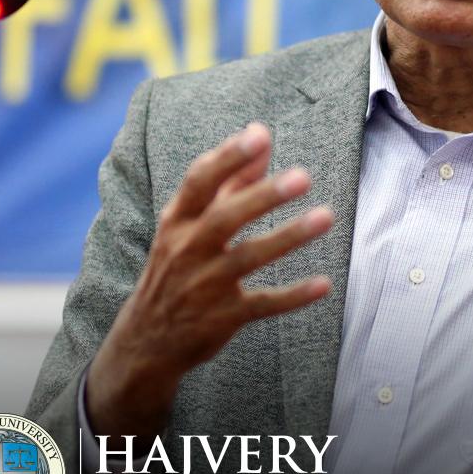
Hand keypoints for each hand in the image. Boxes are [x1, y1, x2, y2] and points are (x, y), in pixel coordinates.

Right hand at [85, 123, 332, 438]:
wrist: (146, 341)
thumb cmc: (177, 265)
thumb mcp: (190, 223)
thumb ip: (230, 179)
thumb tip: (259, 133)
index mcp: (178, 221)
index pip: (199, 182)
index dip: (227, 157)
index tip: (258, 136)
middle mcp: (187, 249)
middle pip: (225, 218)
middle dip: (263, 196)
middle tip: (303, 176)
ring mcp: (204, 285)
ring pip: (248, 257)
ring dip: (288, 237)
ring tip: (326, 217)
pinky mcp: (222, 318)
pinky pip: (262, 304)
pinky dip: (292, 296)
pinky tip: (323, 284)